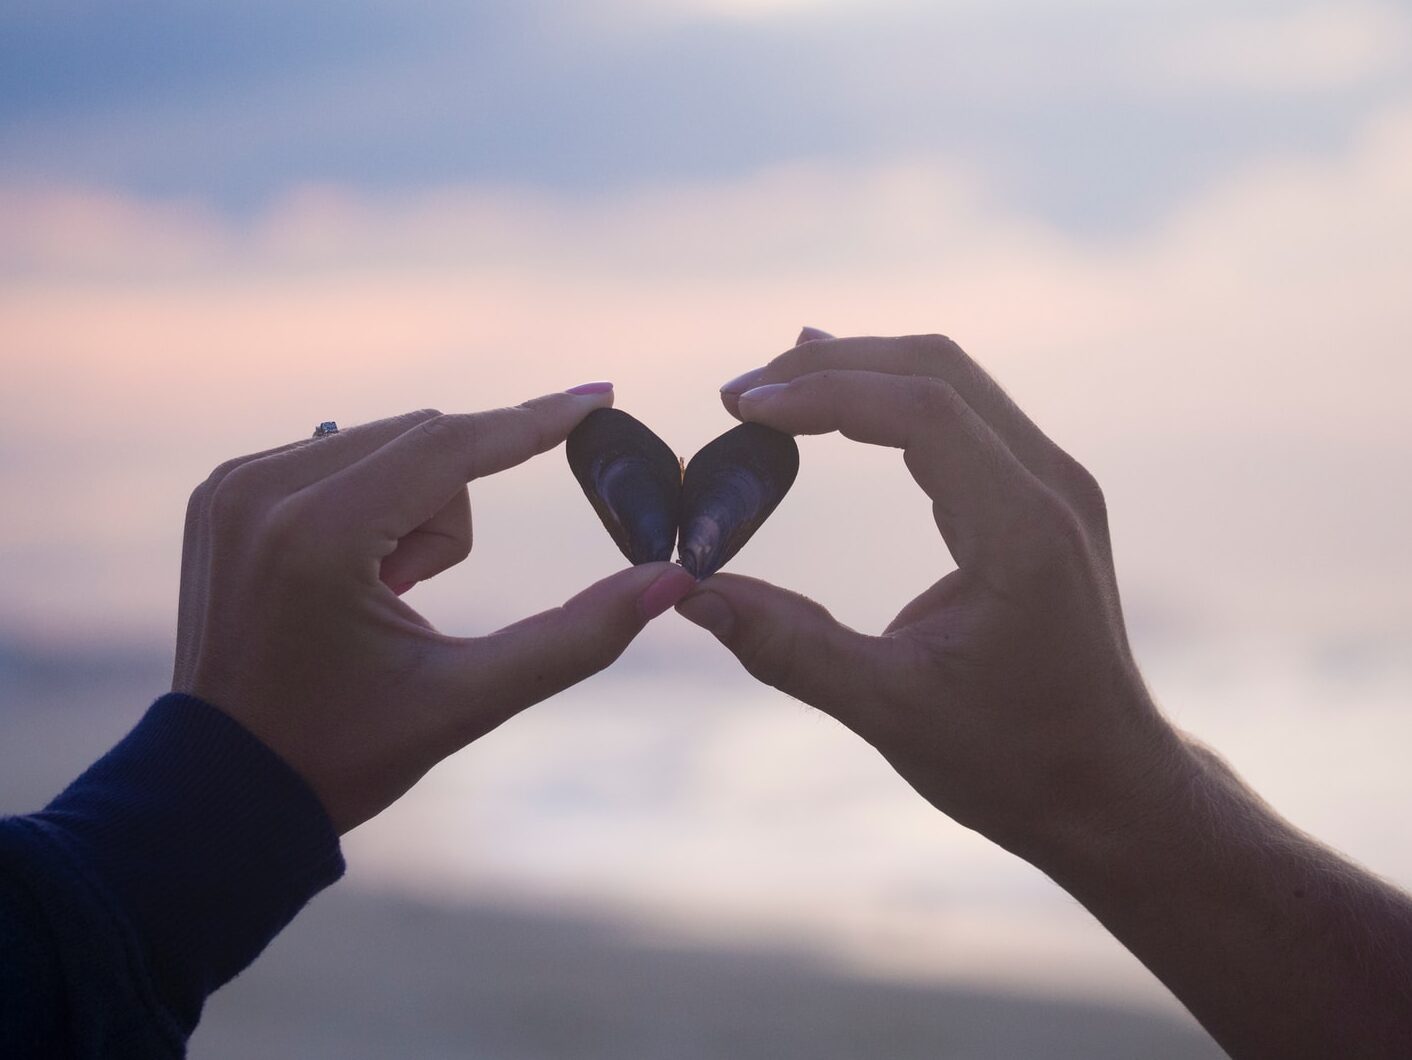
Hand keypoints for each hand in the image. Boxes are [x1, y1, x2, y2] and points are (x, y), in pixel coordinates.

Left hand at [173, 390, 695, 832]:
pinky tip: (342, 580)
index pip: (450, 444)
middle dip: (450, 515)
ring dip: (411, 509)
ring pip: (387, 443)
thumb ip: (577, 638)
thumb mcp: (468, 702)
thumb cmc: (344, 752)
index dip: (536, 421)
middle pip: (425, 441)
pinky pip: (339, 455)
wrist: (226, 788)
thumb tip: (671, 582)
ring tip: (376, 597)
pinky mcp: (222, 490)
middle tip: (410, 598)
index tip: (601, 396)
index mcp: (317, 538)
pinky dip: (368, 504)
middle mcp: (262, 490)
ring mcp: (232, 485)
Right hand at [678, 330, 1187, 856]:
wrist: (1108, 788)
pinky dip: (892, 402)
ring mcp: (1055, 487)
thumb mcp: (889, 710)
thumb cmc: (1012, 760)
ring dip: (860, 373)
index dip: (824, 393)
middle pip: (937, 370)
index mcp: (1024, 532)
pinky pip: (964, 417)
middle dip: (832, 366)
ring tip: (772, 388)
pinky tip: (841, 406)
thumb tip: (688, 594)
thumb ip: (787, 646)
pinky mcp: (1042, 501)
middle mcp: (1052, 488)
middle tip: (739, 393)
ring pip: (952, 382)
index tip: (742, 408)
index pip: (922, 409)